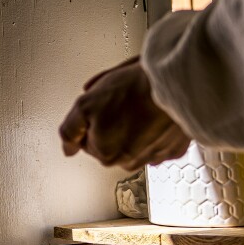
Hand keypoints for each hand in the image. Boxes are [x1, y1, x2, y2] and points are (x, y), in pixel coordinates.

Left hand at [59, 58, 191, 169]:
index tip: (102, 104)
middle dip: (113, 124)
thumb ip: (70, 130)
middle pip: (111, 142)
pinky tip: (157, 113)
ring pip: (135, 142)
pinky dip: (157, 129)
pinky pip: (159, 140)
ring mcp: (154, 156)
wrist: (176, 83)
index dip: (92, 118)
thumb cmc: (134, 89)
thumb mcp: (85, 103)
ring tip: (141, 104)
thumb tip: (67, 148)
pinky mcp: (175, 148)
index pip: (87, 140)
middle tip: (122, 101)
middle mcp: (130, 161)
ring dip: (135, 127)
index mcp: (105, 153)